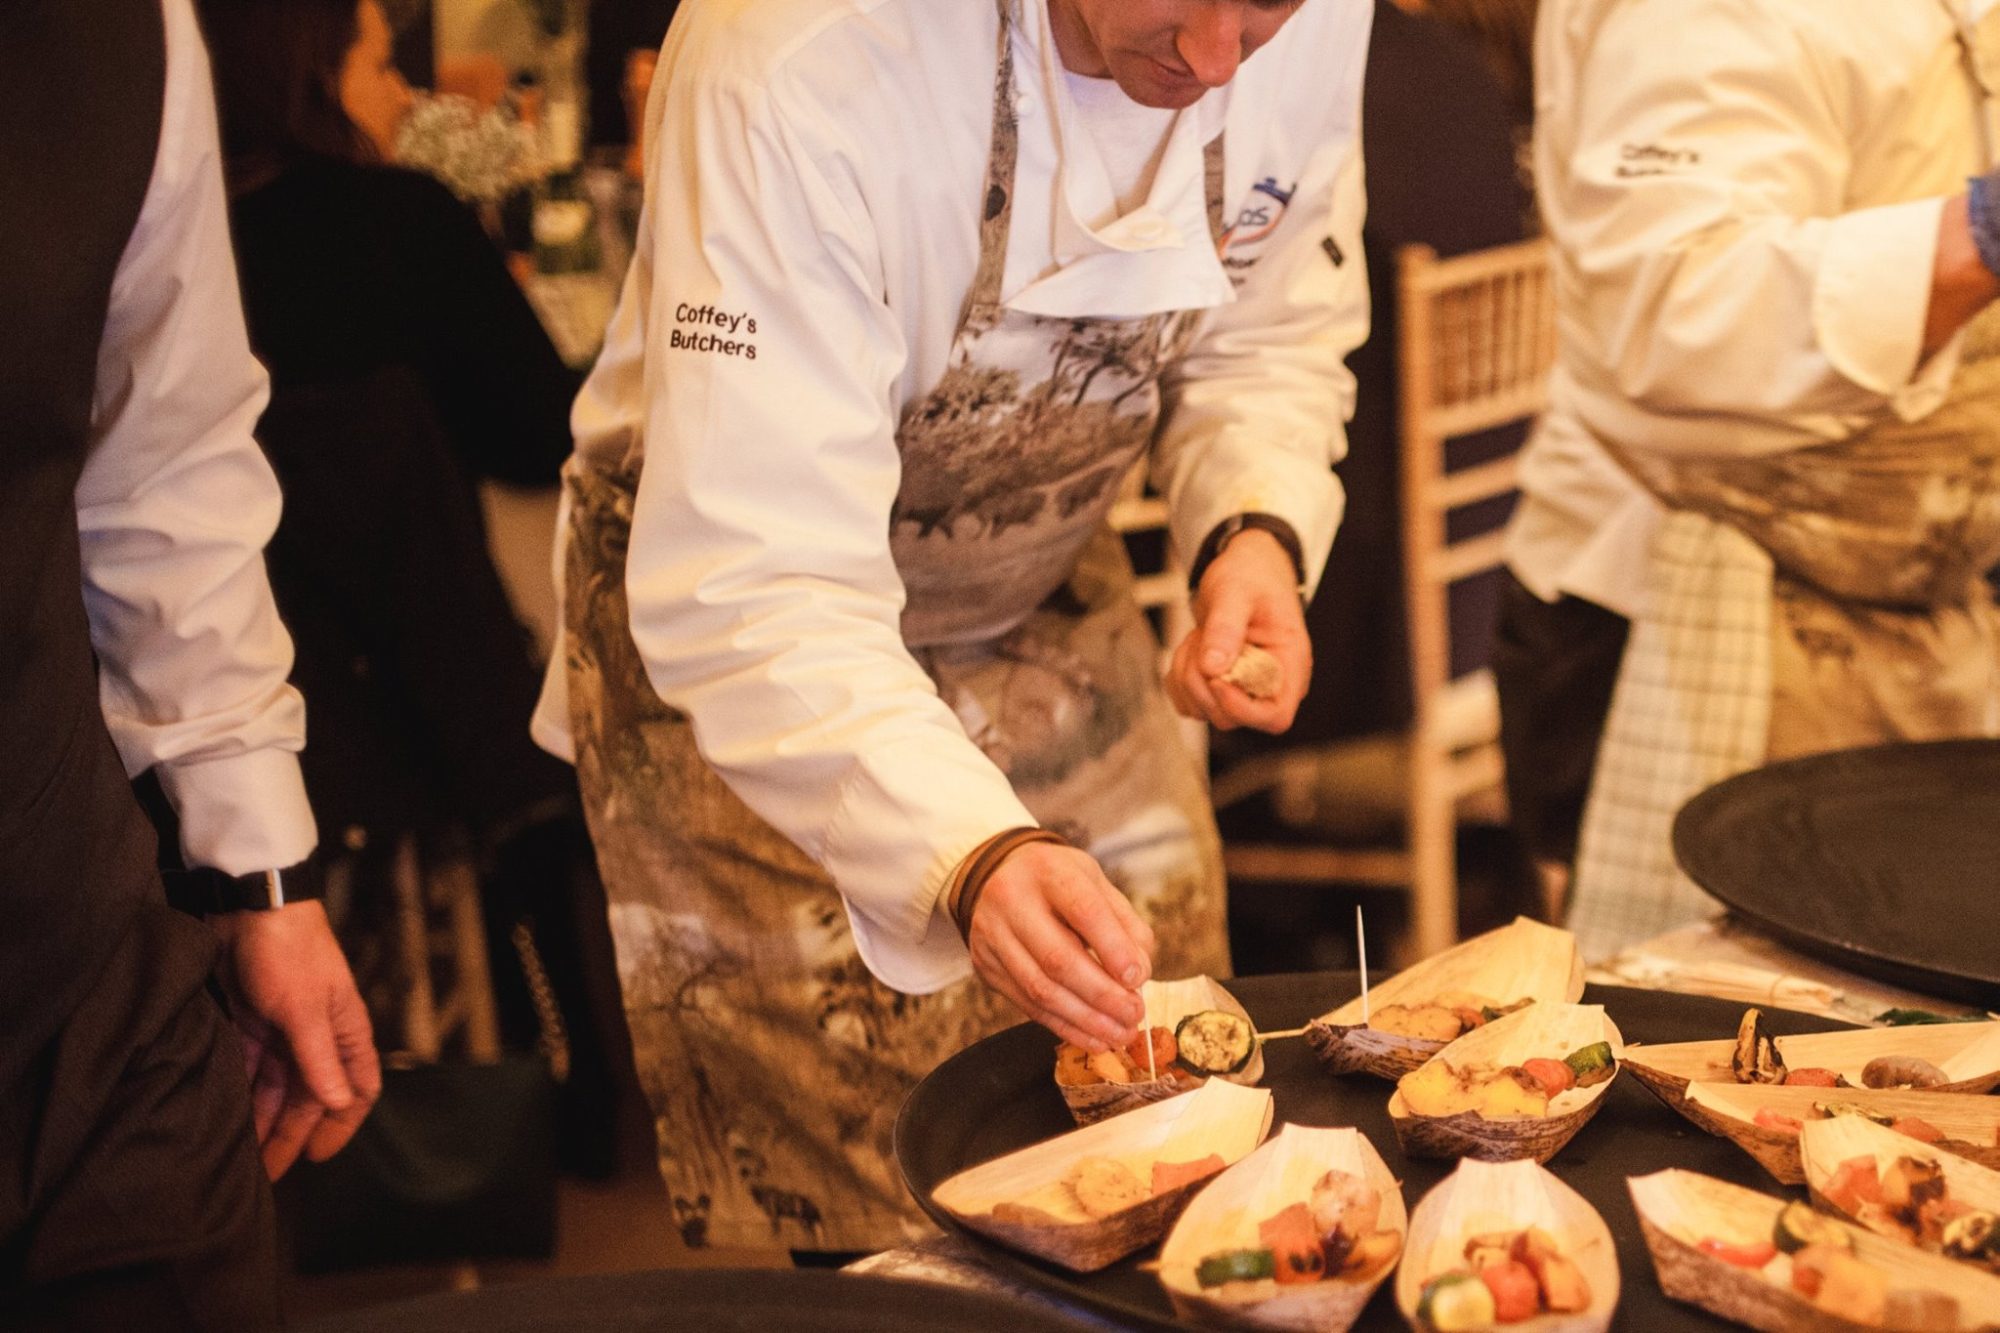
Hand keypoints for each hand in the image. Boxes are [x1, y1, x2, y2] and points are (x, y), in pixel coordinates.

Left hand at [209, 901, 380, 1178]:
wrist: (249, 906)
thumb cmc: (291, 952)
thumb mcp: (305, 1011)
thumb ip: (321, 1060)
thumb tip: (340, 1104)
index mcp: (345, 1032)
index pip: (358, 1089)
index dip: (342, 1126)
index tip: (317, 1158)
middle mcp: (317, 1037)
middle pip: (310, 1097)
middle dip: (291, 1134)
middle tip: (266, 1173)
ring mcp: (283, 1031)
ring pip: (276, 1088)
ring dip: (261, 1120)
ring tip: (240, 1155)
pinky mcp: (249, 1023)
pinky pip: (248, 1070)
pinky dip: (239, 1094)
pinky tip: (223, 1118)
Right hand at [964, 841, 1156, 1050]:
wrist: (998, 876)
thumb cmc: (1058, 883)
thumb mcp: (1095, 884)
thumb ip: (1124, 925)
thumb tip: (1138, 975)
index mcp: (1048, 871)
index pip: (1082, 911)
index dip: (1113, 949)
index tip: (1139, 979)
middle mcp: (1011, 900)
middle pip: (1057, 958)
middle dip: (1102, 995)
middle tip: (1134, 1015)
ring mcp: (992, 936)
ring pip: (1040, 989)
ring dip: (1086, 1019)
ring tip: (1120, 1034)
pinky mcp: (986, 967)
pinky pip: (1028, 1006)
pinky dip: (1065, 1027)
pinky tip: (1094, 1038)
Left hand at [1166, 528, 1311, 732]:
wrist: (1244, 571)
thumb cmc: (1251, 577)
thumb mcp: (1236, 591)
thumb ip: (1225, 627)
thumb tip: (1213, 668)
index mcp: (1289, 665)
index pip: (1275, 716)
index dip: (1241, 708)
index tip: (1216, 677)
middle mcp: (1269, 685)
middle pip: (1230, 717)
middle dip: (1202, 681)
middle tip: (1201, 638)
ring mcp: (1243, 691)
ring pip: (1204, 710)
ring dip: (1187, 675)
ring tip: (1200, 636)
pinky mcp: (1219, 690)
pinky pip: (1188, 703)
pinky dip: (1178, 678)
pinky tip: (1193, 647)